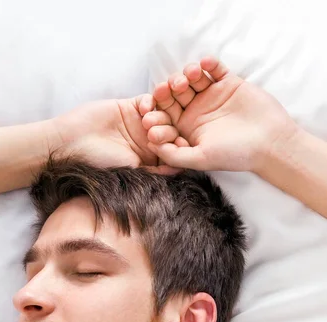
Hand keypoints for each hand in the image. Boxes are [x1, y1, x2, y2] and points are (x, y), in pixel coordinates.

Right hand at [52, 96, 174, 172]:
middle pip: (170, 131)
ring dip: (161, 116)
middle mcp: (147, 140)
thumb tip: (180, 169)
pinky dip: (150, 103)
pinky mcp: (130, 106)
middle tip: (156, 135)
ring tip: (151, 122)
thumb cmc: (100, 162)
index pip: (172, 151)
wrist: (73, 142)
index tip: (180, 148)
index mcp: (149, 158)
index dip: (178, 149)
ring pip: (162, 115)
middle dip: (169, 132)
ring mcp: (139, 122)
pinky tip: (143, 109)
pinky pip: (148, 100)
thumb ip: (156, 169)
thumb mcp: (132, 170)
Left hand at [142, 57, 297, 172]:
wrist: (270, 143)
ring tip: (191, 75)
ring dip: (187, 74)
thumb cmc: (235, 155)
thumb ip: (175, 155)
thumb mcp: (201, 159)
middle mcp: (195, 111)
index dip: (156, 114)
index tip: (150, 113)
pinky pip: (214, 69)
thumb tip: (151, 145)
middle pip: (174, 94)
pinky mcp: (228, 83)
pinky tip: (206, 63)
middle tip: (168, 88)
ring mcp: (211, 95)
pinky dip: (209, 64)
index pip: (164, 117)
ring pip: (192, 79)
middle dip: (169, 90)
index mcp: (185, 129)